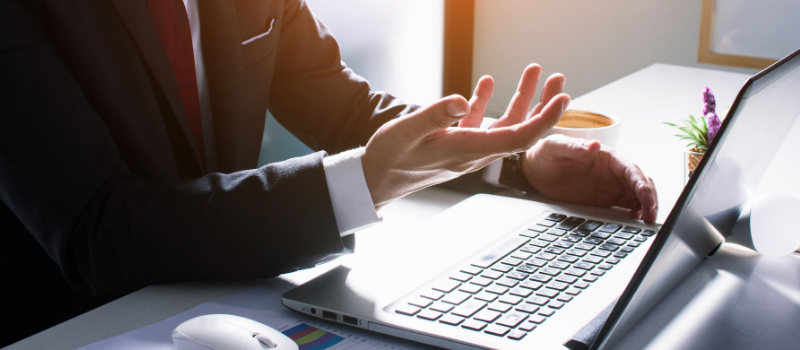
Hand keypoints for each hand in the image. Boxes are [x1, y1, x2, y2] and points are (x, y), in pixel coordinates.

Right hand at [361, 65, 570, 206]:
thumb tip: (463, 100)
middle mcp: (472, 153)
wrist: (375, 179)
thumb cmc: (389, 159)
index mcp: (466, 151)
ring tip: (532, 73)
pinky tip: (486, 84)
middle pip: (520, 130)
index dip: (543, 120)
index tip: (561, 100)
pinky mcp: (455, 144)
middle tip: (559, 81)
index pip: (517, 137)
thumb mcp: (407, 132)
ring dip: (520, 100)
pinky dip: (487, 102)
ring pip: (504, 125)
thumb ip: (436, 115)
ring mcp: (466, 149)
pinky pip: (480, 124)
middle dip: (542, 105)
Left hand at [522, 134, 658, 221]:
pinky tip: (633, 222)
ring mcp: (610, 187)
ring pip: (636, 197)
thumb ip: (575, 146)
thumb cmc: (546, 152)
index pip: (631, 170)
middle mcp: (612, 172)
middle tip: (650, 215)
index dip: (641, 184)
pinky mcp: (604, 201)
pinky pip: (624, 208)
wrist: (534, 169)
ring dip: (645, 208)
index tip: (646, 198)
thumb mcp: (556, 146)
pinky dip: (633, 215)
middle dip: (649, 198)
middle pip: (639, 184)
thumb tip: (594, 145)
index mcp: (607, 157)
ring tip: (646, 222)